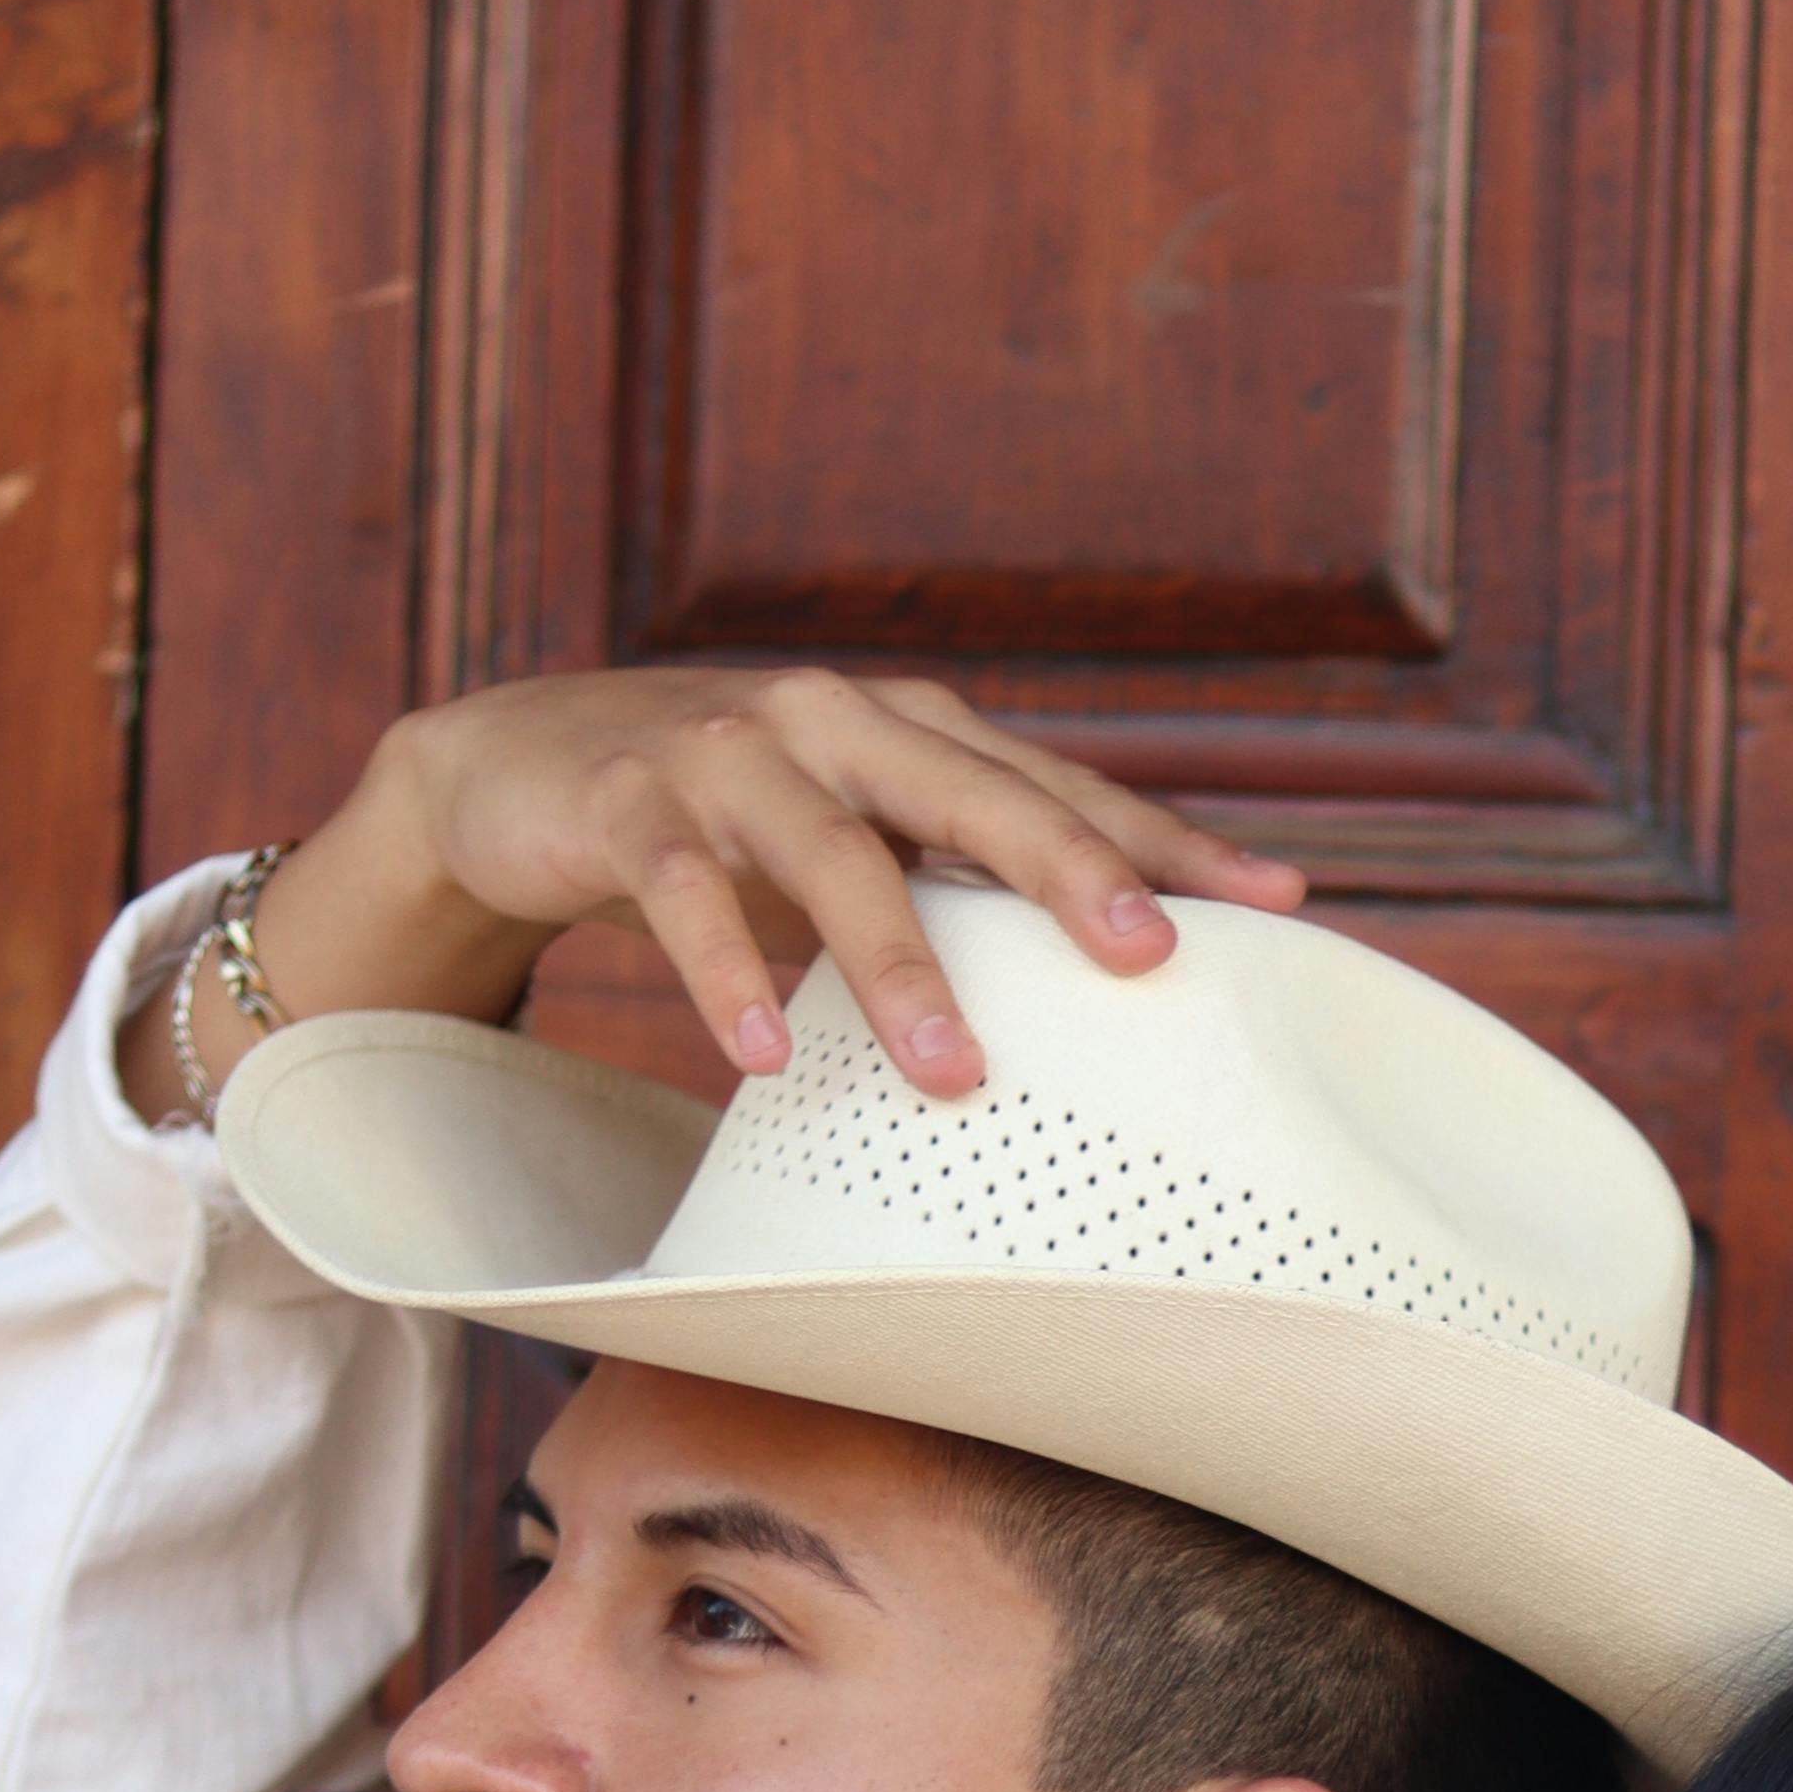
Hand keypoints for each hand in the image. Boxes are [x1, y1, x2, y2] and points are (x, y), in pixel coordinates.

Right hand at [129, 665, 1303, 1124]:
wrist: (518, 769)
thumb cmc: (729, 819)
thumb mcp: (862, 843)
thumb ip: (965, 889)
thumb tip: (1119, 981)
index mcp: (913, 731)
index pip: (1059, 787)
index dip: (1165, 840)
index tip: (1275, 906)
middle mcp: (836, 719)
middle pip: (972, 791)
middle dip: (1067, 872)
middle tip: (1146, 957)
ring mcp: (727, 748)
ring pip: (832, 850)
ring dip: (897, 963)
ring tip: (955, 1072)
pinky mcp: (620, 793)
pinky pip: (680, 886)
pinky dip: (723, 966)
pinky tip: (759, 1052)